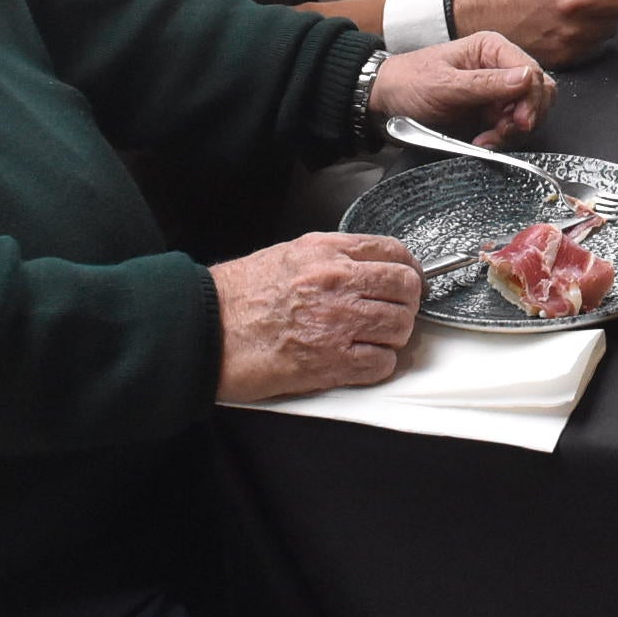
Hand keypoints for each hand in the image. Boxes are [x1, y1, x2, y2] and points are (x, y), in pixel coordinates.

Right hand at [211, 232, 423, 400]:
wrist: (207, 330)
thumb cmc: (241, 296)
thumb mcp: (290, 254)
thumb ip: (333, 256)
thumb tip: (368, 265)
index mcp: (328, 253)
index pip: (393, 252)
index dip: (409, 268)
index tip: (409, 279)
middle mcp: (338, 283)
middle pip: (405, 288)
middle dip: (407, 302)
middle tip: (395, 311)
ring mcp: (337, 323)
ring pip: (400, 326)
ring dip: (393, 335)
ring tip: (373, 338)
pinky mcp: (331, 362)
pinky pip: (382, 363)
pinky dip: (378, 364)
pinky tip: (360, 359)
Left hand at [370, 32, 557, 144]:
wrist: (383, 104)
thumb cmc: (407, 84)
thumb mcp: (444, 84)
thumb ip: (486, 83)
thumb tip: (528, 77)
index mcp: (491, 49)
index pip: (533, 71)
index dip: (532, 98)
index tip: (521, 121)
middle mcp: (500, 68)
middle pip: (538, 93)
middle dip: (525, 117)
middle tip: (504, 132)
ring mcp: (496, 93)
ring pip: (529, 114)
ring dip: (513, 132)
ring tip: (486, 139)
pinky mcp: (490, 114)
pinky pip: (511, 129)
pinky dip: (502, 140)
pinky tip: (483, 142)